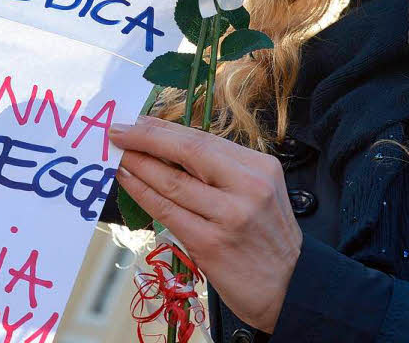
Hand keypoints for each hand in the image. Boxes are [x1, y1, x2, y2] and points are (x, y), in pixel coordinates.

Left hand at [109, 115, 302, 333]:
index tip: (137, 121)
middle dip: (146, 138)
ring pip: (171, 181)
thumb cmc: (264, 235)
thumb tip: (168, 144)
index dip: (164, 129)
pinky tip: (128, 182)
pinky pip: (166, 212)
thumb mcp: (257, 191)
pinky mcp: (211, 244)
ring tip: (118, 156)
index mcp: (259, 167)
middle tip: (118, 132)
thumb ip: (220, 168)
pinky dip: (142, 193)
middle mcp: (248, 187)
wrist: (290, 288)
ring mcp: (229, 216)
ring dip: (138, 165)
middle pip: (186, 152)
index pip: (203, 139)